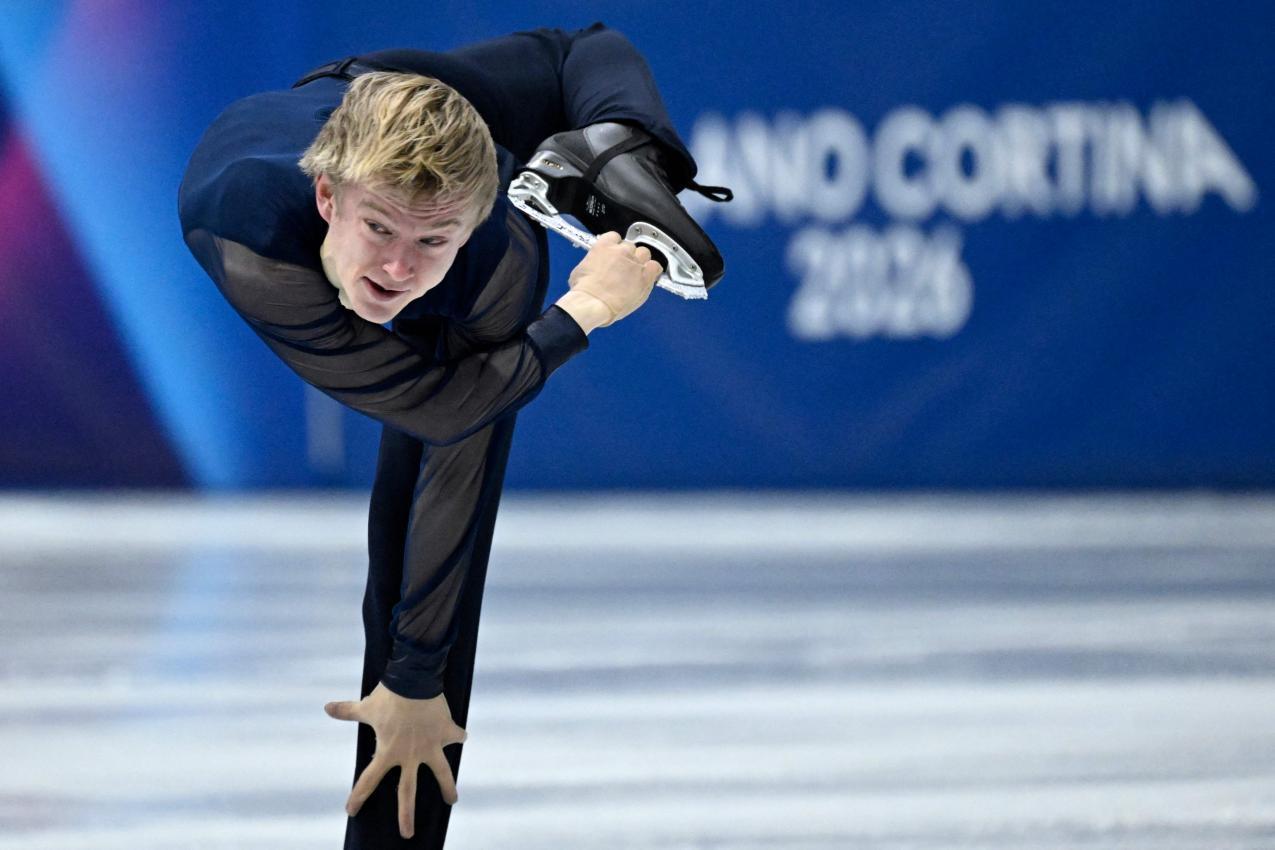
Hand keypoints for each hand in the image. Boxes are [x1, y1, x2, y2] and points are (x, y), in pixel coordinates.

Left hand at [325, 683, 467, 838]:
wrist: (416, 681)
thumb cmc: (388, 696)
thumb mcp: (366, 707)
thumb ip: (348, 711)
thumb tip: (326, 707)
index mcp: (388, 752)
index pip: (368, 780)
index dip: (358, 796)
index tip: (351, 811)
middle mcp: (410, 755)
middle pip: (407, 792)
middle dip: (406, 815)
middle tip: (407, 834)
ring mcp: (430, 746)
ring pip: (442, 773)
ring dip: (447, 787)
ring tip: (452, 800)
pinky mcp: (446, 732)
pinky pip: (456, 736)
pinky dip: (459, 735)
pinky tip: (462, 737)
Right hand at [558, 231, 662, 331]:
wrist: (593, 304)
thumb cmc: (585, 292)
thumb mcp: (580, 270)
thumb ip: (592, 263)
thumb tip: (594, 266)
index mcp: (604, 246)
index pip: (614, 236)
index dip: (615, 246)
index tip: (614, 253)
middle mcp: (621, 251)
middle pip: (630, 246)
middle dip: (628, 256)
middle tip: (623, 268)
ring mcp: (635, 263)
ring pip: (644, 253)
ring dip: (641, 261)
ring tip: (635, 273)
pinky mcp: (645, 276)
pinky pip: (655, 266)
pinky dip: (653, 270)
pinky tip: (647, 277)